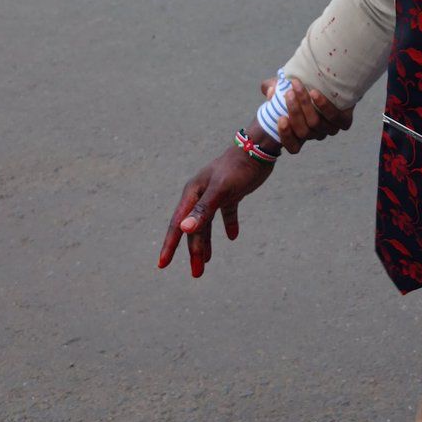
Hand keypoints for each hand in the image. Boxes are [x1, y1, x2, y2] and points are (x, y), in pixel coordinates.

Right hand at [157, 144, 272, 277]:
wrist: (258, 148)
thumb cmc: (238, 168)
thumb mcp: (221, 190)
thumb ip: (203, 210)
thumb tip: (184, 229)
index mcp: (193, 193)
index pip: (178, 225)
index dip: (170, 245)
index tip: (162, 264)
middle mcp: (201, 194)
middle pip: (194, 229)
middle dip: (194, 251)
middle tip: (197, 274)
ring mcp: (216, 194)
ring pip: (207, 224)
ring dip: (207, 243)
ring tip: (207, 263)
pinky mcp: (231, 193)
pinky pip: (226, 213)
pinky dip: (228, 225)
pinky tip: (233, 236)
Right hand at [260, 75, 353, 153]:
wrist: (332, 84)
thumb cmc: (302, 88)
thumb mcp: (283, 89)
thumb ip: (271, 89)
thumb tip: (270, 91)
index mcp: (301, 134)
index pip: (293, 147)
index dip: (286, 136)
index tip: (280, 119)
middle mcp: (316, 134)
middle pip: (303, 132)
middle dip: (294, 112)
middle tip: (288, 93)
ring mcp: (330, 129)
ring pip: (316, 123)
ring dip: (305, 105)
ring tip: (298, 87)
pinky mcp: (344, 121)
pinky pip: (334, 118)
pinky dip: (324, 106)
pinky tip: (315, 93)